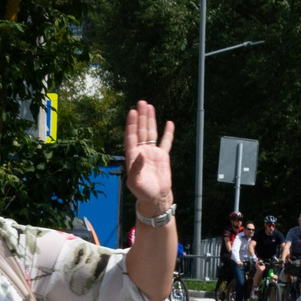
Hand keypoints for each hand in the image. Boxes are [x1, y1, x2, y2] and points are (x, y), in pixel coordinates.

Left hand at [123, 100, 176, 219]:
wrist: (156, 197)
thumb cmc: (142, 192)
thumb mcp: (135, 182)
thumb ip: (136, 168)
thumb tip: (141, 154)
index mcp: (133, 156)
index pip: (131, 136)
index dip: (132, 124)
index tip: (132, 112)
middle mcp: (141, 151)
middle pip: (141, 130)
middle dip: (141, 117)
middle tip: (141, 103)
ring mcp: (152, 153)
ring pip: (151, 133)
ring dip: (150, 120)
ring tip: (150, 106)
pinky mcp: (163, 156)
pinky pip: (166, 142)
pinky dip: (168, 133)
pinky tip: (168, 123)